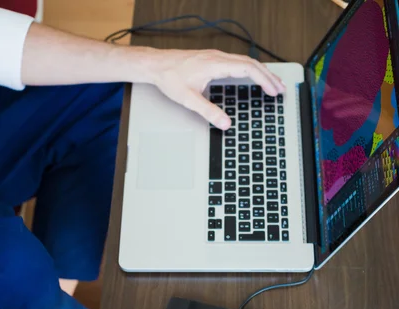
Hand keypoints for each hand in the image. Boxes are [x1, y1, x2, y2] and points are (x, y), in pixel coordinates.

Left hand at [149, 48, 284, 128]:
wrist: (156, 65)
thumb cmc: (169, 78)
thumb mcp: (188, 99)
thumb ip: (208, 112)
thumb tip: (226, 124)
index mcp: (215, 64)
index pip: (247, 69)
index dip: (263, 80)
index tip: (273, 91)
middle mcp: (218, 57)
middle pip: (251, 64)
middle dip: (268, 77)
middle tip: (281, 90)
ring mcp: (216, 57)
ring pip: (246, 61)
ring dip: (261, 72)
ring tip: (274, 83)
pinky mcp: (213, 59)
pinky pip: (238, 62)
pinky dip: (251, 70)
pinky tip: (254, 76)